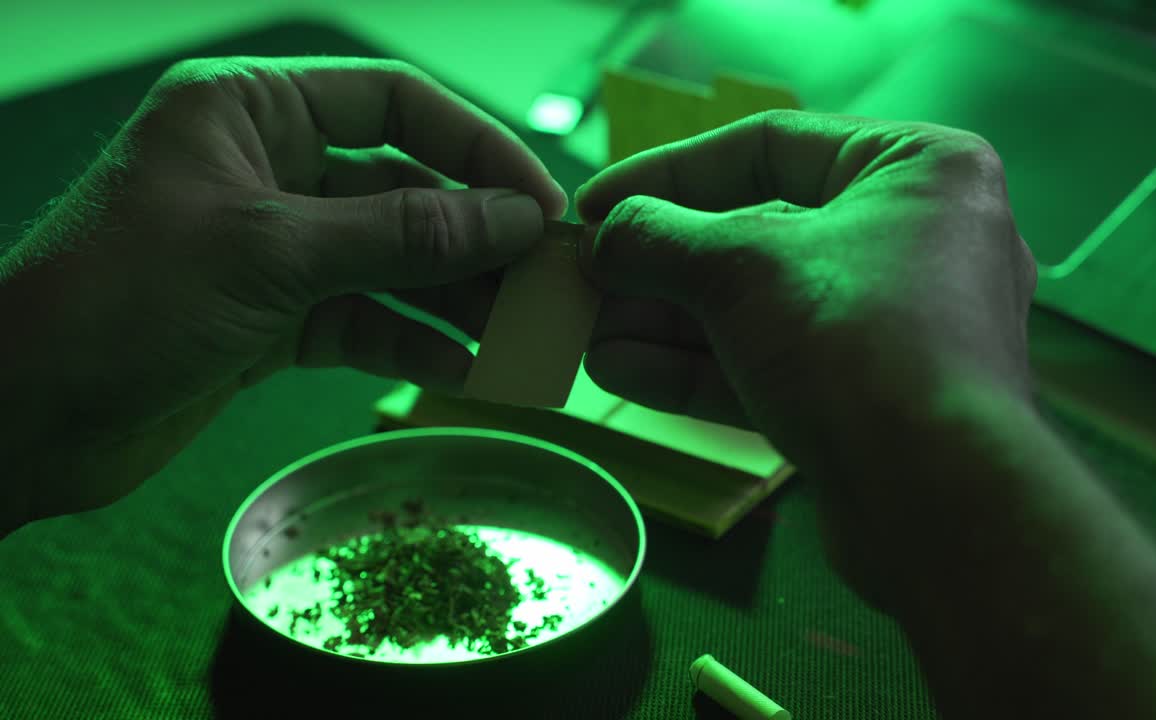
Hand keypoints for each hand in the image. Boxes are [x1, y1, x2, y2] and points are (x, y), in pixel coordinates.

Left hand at [0, 57, 565, 522]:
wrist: (23, 416)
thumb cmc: (121, 300)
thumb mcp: (272, 253)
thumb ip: (401, 235)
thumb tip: (514, 219)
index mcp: (254, 110)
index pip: (397, 104)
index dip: (479, 149)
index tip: (542, 207)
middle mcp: (272, 169)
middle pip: (406, 189)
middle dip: (478, 239)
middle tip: (548, 284)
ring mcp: (276, 248)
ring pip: (394, 262)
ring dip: (457, 299)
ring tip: (523, 336)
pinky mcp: (274, 317)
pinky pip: (366, 319)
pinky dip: (415, 343)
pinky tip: (468, 369)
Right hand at [575, 110, 1035, 599]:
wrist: (937, 499)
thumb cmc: (855, 341)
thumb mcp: (739, 268)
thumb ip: (659, 239)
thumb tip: (603, 237)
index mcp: (917, 169)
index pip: (768, 146)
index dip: (667, 172)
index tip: (597, 204)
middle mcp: (919, 238)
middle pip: (759, 233)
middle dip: (661, 264)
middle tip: (584, 280)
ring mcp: (900, 326)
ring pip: (762, 308)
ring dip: (667, 321)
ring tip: (586, 332)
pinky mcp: (876, 399)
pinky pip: (778, 364)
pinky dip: (700, 366)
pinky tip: (620, 369)